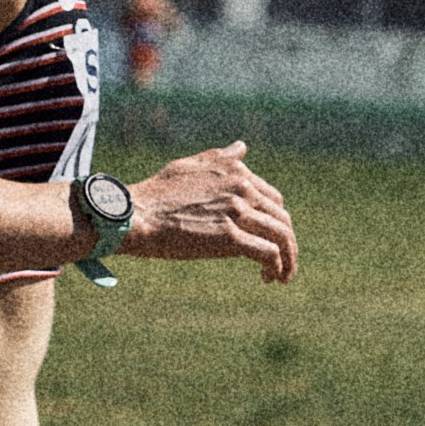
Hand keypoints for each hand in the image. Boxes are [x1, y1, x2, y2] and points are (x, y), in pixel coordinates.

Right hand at [124, 142, 297, 281]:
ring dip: (287, 259)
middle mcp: (242, 187)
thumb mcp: (190, 165)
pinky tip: (270, 278)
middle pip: (281, 217)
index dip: (274, 220)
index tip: (266, 238)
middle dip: (286, 241)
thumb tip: (242, 147)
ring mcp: (237, 211)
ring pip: (282, 236)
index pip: (272, 198)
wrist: (136, 215)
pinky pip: (268, 253)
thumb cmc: (156, 193)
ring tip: (281, 276)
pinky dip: (276, 267)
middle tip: (280, 263)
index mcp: (235, 171)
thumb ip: (220, 158)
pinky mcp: (230, 237)